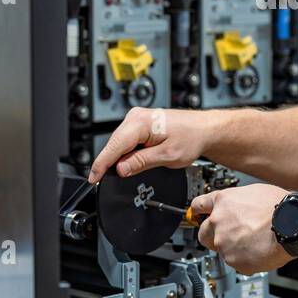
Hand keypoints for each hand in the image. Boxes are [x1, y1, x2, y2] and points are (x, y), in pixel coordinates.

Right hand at [88, 107, 212, 182]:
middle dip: (110, 163)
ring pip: (119, 143)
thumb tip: (120, 169)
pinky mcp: (139, 123)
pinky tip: (133, 160)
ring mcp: (137, 118)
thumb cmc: (191, 137)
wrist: (204, 129)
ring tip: (130, 169)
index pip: (114, 146)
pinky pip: (126, 140)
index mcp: (142, 122)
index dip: (101, 164)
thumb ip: (141, 162)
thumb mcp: (167, 156)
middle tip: (107, 181)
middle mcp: (136, 116)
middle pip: (114, 144)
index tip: (93, 178)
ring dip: (119, 157)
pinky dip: (126, 152)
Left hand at [193, 183, 294, 274]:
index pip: (199, 205)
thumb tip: (236, 207)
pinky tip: (259, 251)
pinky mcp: (234, 261)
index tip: (197, 215)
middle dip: (212, 235)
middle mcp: (218, 222)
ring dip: (234, 248)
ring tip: (254, 242)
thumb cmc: (280, 207)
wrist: (291, 225)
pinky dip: (245, 260)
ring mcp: (224, 243)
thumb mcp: (254, 192)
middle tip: (229, 236)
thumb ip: (237, 202)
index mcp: (223, 202)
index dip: (198, 211)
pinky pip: (236, 263)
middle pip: (203, 233)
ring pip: (222, 249)